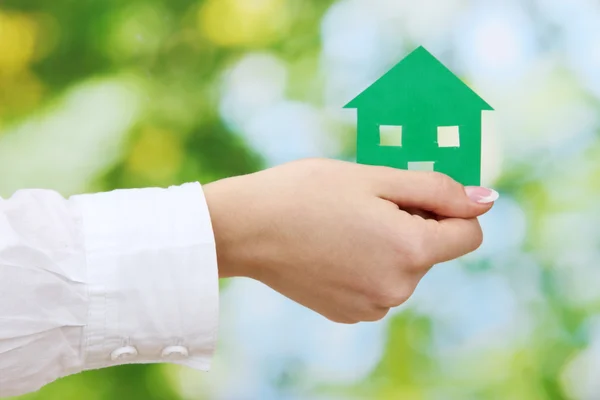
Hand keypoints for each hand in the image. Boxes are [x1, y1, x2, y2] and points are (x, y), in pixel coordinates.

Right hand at [203, 158, 496, 323]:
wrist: (246, 228)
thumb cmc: (307, 192)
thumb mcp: (376, 177)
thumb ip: (438, 190)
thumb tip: (486, 201)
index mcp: (411, 250)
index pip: (469, 234)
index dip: (448, 208)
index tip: (412, 194)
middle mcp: (398, 288)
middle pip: (431, 250)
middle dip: (411, 224)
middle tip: (362, 205)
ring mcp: (372, 306)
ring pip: (404, 268)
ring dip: (387, 244)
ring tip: (342, 226)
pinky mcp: (349, 314)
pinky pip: (378, 285)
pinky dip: (366, 264)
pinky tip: (332, 248)